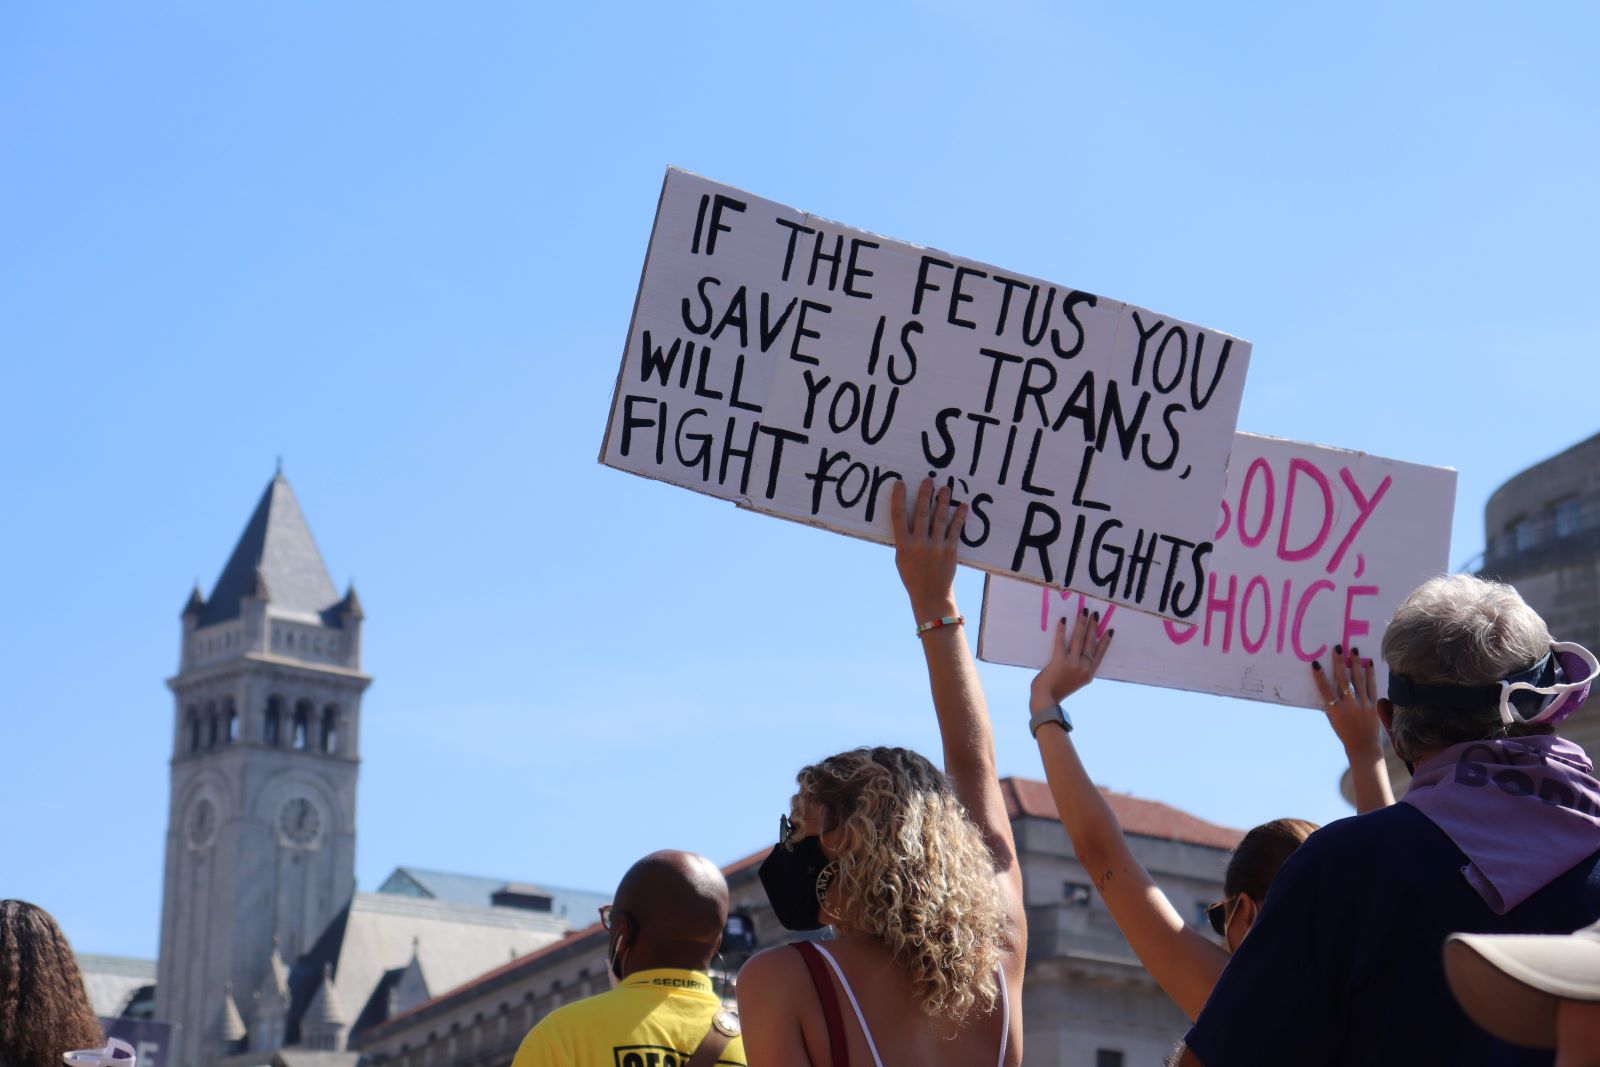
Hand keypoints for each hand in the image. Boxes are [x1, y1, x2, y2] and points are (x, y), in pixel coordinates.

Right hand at [889, 478, 967, 619]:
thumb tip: (906, 516)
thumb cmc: (913, 575)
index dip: (899, 499)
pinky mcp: (950, 551)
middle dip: (925, 494)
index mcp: (903, 546)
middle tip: (928, 479)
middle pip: (921, 513)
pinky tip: (962, 506)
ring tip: (946, 488)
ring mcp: (935, 548)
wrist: (930, 595)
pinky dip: (959, 517)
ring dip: (943, 501)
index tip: (900, 483)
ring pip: (939, 519)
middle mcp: (919, 545)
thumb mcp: (901, 558)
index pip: (898, 517)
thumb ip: (904, 539)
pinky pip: (955, 530)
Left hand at [1031, 608, 1112, 712]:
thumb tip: (1082, 657)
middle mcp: (1083, 668)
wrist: (1046, 700)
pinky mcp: (1059, 661)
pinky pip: (1060, 642)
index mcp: (1088, 674)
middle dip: (1093, 627)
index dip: (1105, 641)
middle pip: (1090, 643)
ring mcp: (1072, 664)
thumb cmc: (1058, 691)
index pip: (1100, 654)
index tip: (1110, 630)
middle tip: (1096, 614)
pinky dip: (1062, 630)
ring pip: (1078, 640)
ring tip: (1084, 612)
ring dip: (1081, 624)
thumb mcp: (1075, 682)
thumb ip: (1079, 671)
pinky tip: (1063, 620)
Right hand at [1313, 644, 1379, 754]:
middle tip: (1338, 648)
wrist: (1364, 746)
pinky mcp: (1374, 704)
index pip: (1325, 690)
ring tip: (1354, 650)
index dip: (1320, 676)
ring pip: (1358, 680)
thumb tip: (1326, 690)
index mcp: (1336, 711)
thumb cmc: (1345, 733)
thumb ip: (1330, 705)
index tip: (1316, 664)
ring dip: (1356, 663)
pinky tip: (1369, 663)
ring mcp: (1363, 704)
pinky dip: (1370, 674)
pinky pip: (1372, 686)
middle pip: (1343, 680)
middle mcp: (1350, 706)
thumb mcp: (1333, 720)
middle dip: (1339, 663)